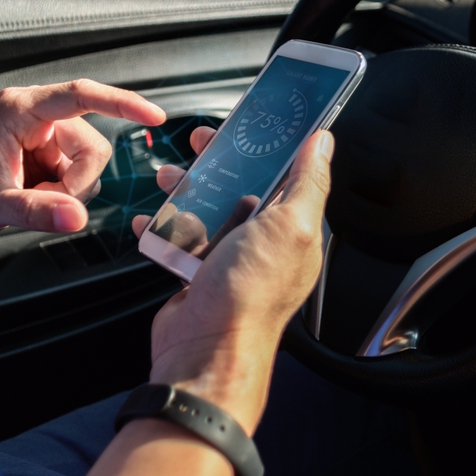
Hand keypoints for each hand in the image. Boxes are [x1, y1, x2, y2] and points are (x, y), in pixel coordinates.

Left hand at [0, 80, 165, 237]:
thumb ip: (37, 211)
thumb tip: (77, 217)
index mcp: (21, 109)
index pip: (81, 96)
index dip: (121, 102)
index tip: (154, 114)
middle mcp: (39, 114)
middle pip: (93, 146)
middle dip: (77, 182)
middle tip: (43, 200)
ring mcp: (49, 134)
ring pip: (92, 163)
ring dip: (72, 190)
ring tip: (35, 198)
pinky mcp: (54, 151)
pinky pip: (83, 174)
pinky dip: (68, 193)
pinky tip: (40, 195)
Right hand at [131, 127, 334, 433]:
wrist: (205, 352)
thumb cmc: (250, 294)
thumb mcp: (291, 225)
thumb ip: (309, 181)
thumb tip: (324, 142)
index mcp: (295, 229)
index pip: (287, 175)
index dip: (269, 145)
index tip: (248, 123)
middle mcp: (266, 244)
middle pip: (244, 186)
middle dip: (220, 161)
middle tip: (200, 143)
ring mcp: (230, 260)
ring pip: (209, 209)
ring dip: (187, 189)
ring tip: (167, 178)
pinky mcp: (199, 275)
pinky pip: (181, 241)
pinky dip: (163, 227)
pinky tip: (151, 220)